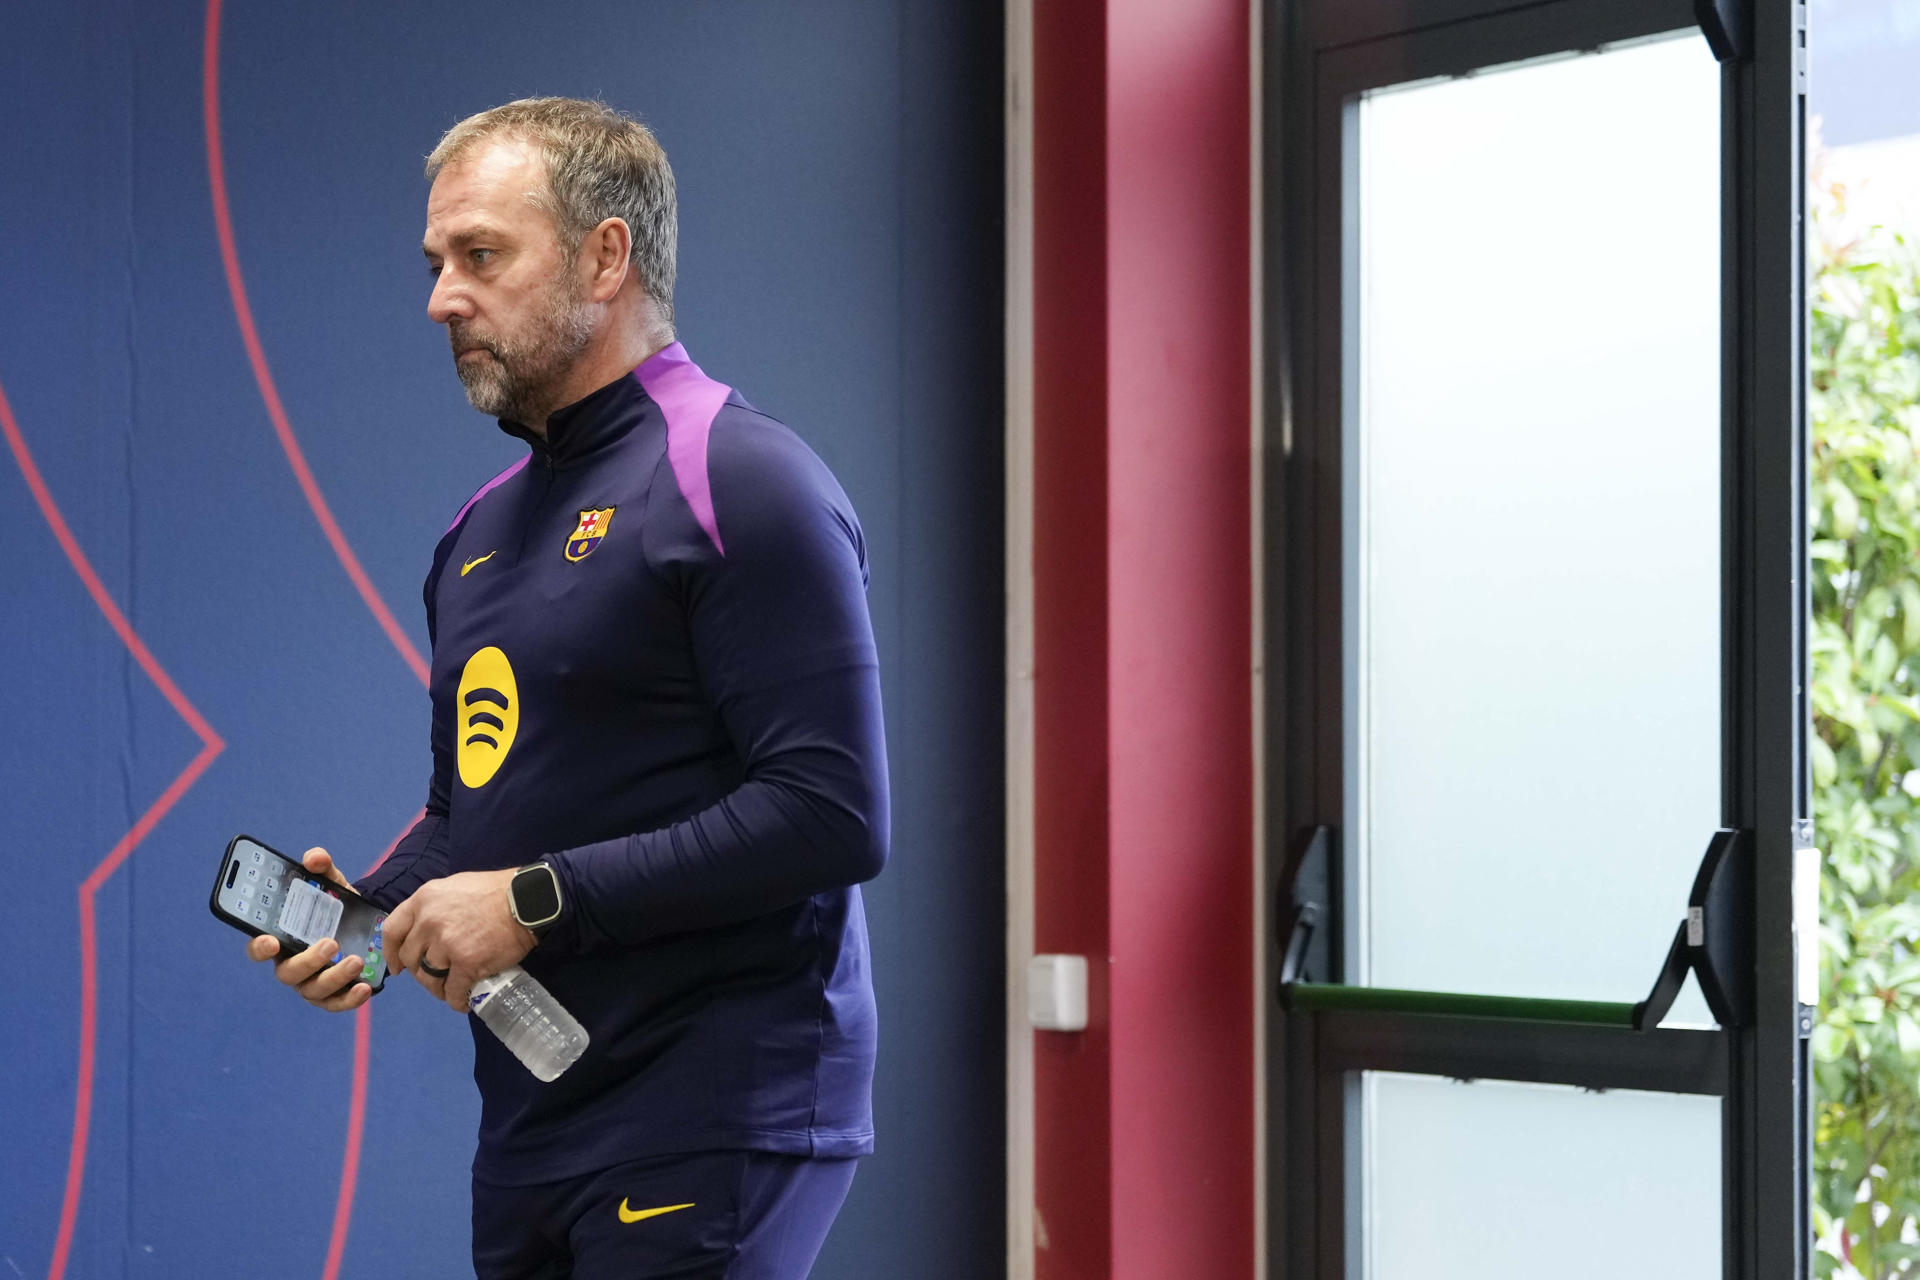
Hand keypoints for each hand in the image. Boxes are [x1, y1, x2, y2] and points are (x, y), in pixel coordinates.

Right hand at [246, 847, 371, 1012]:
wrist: (364, 925)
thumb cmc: (335, 908)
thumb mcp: (332, 885)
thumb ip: (322, 870)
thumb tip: (315, 857)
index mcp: (282, 939)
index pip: (259, 948)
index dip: (259, 947)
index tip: (269, 940)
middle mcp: (292, 964)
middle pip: (288, 972)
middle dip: (308, 961)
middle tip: (330, 944)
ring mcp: (311, 983)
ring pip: (314, 990)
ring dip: (335, 977)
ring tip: (356, 960)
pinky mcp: (334, 995)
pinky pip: (337, 1003)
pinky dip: (350, 999)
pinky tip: (365, 988)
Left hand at [384, 869, 534, 1013]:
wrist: (526, 900)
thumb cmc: (494, 891)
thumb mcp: (455, 887)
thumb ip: (434, 906)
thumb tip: (424, 929)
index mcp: (423, 900)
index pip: (392, 930)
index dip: (390, 953)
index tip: (397, 967)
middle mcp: (428, 922)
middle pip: (410, 958)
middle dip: (419, 972)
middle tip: (434, 977)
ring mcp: (446, 944)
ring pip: (429, 977)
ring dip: (437, 989)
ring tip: (449, 991)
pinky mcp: (466, 963)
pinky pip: (453, 990)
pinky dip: (456, 1000)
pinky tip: (463, 1002)